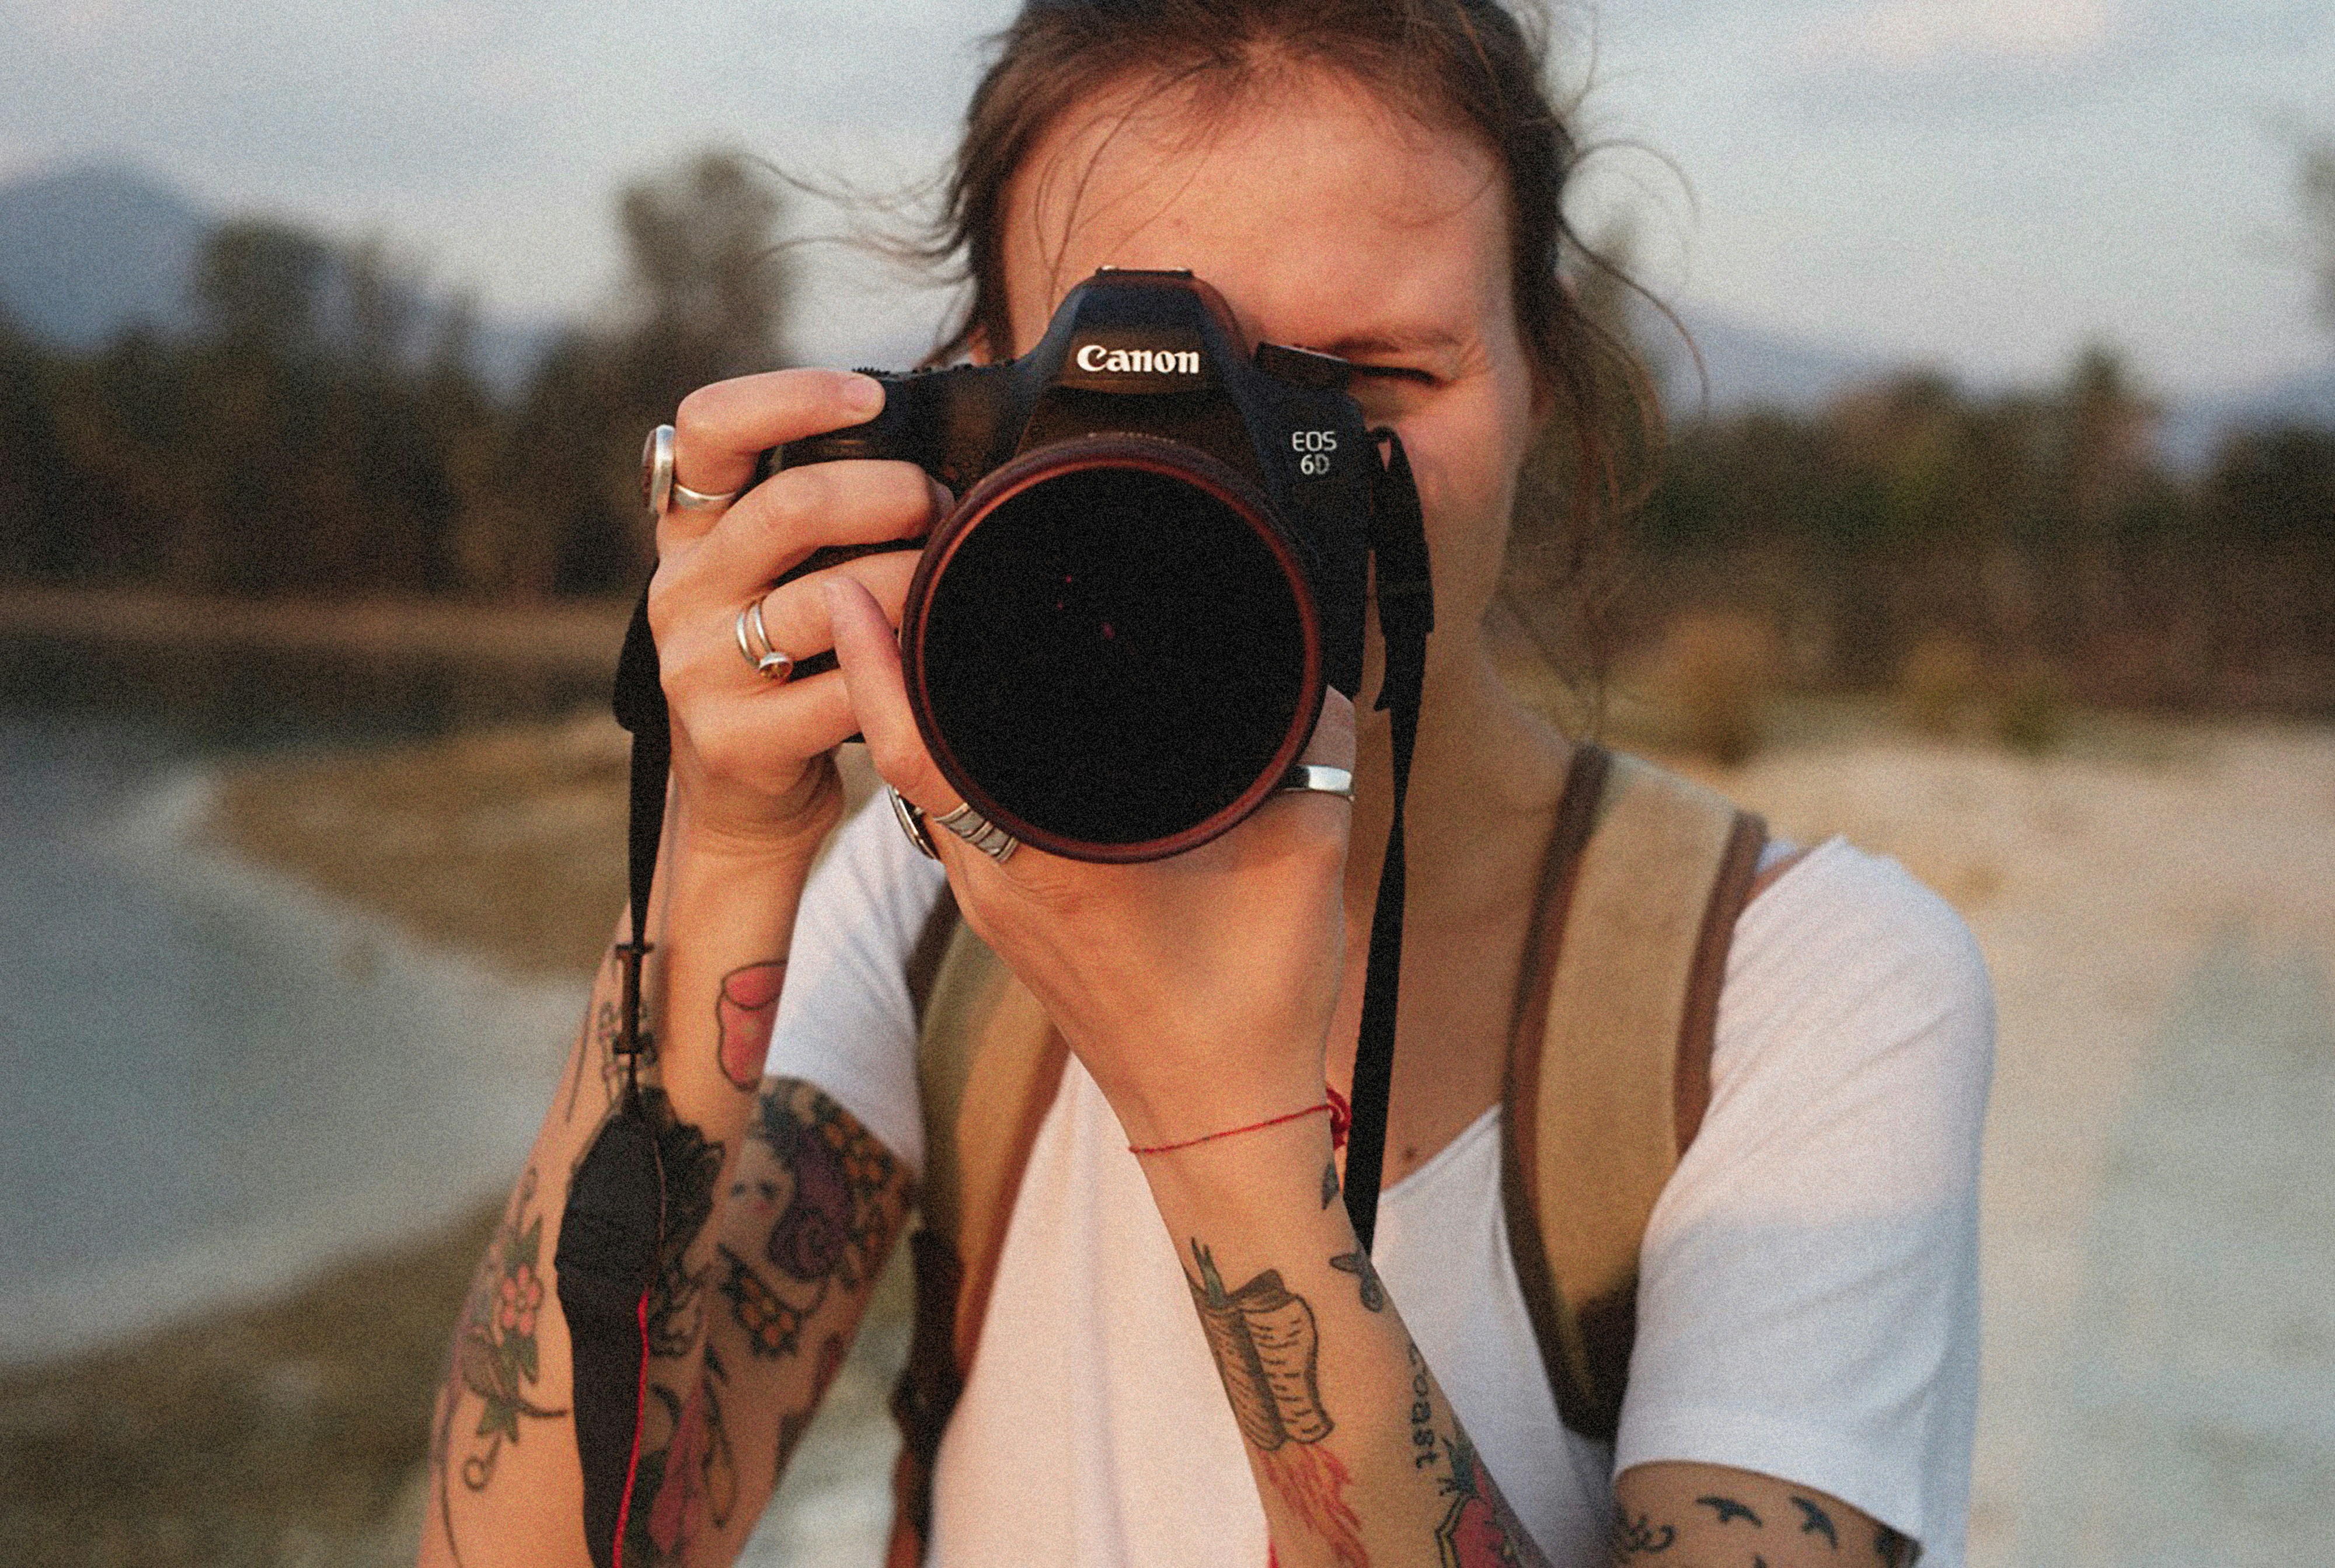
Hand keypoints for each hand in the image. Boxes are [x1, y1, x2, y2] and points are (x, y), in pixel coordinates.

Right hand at [645, 371, 953, 863]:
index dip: (789, 396)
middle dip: (891, 495)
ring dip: (913, 579)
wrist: (745, 796)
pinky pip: (846, 691)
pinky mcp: (736, 740)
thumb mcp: (771, 573)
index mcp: (688, 530)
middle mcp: (680, 589)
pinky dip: (904, 669)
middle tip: (941, 506)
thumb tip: (936, 417)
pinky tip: (934, 657)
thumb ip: (815, 505)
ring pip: (830, 600)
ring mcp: (698, 667)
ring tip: (949, 578)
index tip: (868, 397)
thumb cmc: (785, 660)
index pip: (707, 427)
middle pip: (791, 507)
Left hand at [826, 577, 1355, 1147]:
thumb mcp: (1303, 863)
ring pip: (923, 789)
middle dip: (885, 664)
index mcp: (1051, 861)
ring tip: (921, 622)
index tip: (859, 591)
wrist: (1217, 1117)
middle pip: (903, 756)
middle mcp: (998, 881)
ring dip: (910, 710)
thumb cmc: (1254, 1005)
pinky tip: (979, 714)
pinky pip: (954, 819)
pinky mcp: (1008, 923)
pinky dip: (948, 757)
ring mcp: (992, 907)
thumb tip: (1320, 664)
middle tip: (888, 572)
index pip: (922, 750)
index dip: (879, 668)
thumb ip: (1313, 754)